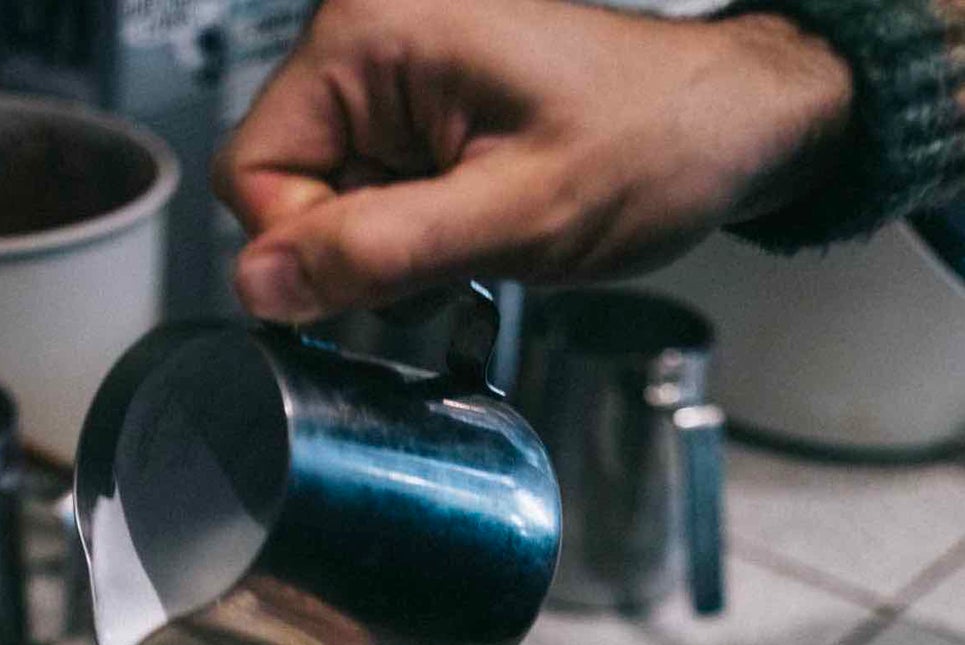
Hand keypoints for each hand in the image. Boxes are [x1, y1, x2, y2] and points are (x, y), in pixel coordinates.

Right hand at [213, 0, 852, 320]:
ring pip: (322, 200)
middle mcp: (369, 32)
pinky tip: (467, 222)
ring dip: (385, 246)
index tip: (385, 271)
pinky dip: (407, 230)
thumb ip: (378, 252)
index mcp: (373, 32)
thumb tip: (261, 284)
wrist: (724, 127)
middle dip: (354, 248)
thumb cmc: (652, 145)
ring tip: (470, 229)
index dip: (306, 247)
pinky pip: (365, 190)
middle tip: (446, 249)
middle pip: (282, 187)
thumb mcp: (513, 217)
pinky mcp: (413, 99)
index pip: (250, 172)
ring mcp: (390, 65)